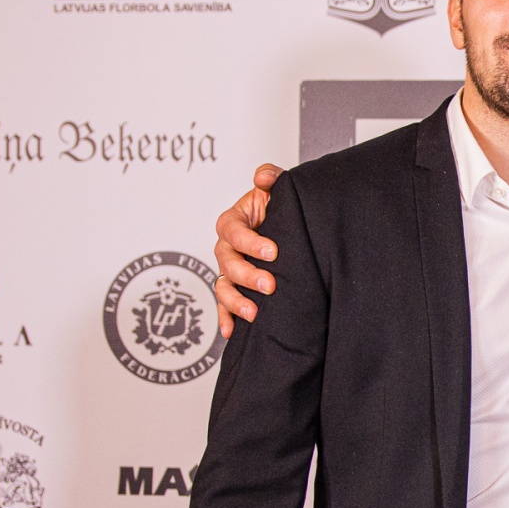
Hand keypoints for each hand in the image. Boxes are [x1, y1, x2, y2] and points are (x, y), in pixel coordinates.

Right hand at [214, 164, 282, 335]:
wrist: (285, 228)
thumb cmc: (278, 209)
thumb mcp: (277, 191)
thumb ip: (272, 179)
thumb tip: (262, 176)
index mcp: (233, 221)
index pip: (234, 231)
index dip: (251, 241)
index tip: (273, 251)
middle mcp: (226, 247)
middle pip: (227, 262)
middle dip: (247, 275)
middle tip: (270, 285)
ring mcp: (228, 269)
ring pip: (223, 286)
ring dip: (235, 301)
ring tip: (253, 312)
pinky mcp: (234, 287)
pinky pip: (224, 305)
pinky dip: (226, 318)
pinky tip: (232, 331)